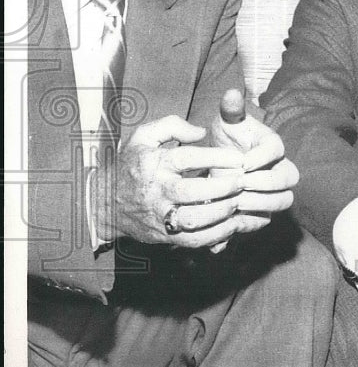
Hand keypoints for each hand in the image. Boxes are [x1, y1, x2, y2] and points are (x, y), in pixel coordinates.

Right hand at [92, 115, 246, 246]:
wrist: (105, 203)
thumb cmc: (132, 164)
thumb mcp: (143, 136)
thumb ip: (172, 125)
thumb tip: (201, 132)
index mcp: (155, 164)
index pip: (186, 159)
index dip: (215, 157)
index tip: (238, 158)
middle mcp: (157, 190)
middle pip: (190, 191)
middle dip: (221, 187)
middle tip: (242, 181)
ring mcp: (160, 215)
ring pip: (192, 219)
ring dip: (220, 212)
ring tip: (238, 201)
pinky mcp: (164, 235)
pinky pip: (192, 240)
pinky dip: (215, 235)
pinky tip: (232, 224)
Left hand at [209, 89, 298, 221]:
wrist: (219, 168)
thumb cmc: (226, 141)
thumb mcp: (225, 123)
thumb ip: (230, 109)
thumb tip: (231, 93)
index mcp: (273, 146)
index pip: (277, 150)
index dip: (261, 158)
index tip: (241, 163)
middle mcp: (280, 169)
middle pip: (290, 179)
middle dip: (265, 182)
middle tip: (240, 183)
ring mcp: (275, 192)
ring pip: (282, 202)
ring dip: (260, 202)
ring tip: (234, 201)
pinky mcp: (264, 211)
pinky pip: (264, 221)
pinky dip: (247, 222)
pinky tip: (228, 218)